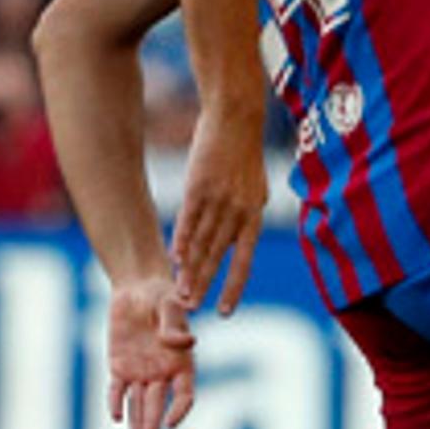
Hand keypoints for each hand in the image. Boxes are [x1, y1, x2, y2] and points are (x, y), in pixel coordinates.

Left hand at [107, 274, 198, 428]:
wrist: (138, 287)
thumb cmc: (162, 293)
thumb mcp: (171, 306)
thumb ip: (174, 325)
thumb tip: (184, 342)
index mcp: (182, 361)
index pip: (185, 393)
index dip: (180, 409)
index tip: (171, 422)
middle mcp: (163, 372)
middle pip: (158, 405)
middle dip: (152, 425)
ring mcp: (141, 371)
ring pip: (139, 403)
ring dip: (138, 423)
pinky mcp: (120, 366)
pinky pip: (117, 389)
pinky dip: (116, 401)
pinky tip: (116, 416)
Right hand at [170, 96, 267, 314]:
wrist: (236, 118)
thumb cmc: (244, 153)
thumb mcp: (255, 186)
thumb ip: (246, 213)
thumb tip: (239, 238)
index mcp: (254, 214)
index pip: (244, 260)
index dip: (233, 286)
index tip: (224, 310)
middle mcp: (238, 211)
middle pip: (217, 256)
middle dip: (204, 285)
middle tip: (191, 309)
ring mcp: (218, 199)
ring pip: (202, 242)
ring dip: (189, 269)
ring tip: (179, 291)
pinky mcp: (198, 186)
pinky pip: (188, 220)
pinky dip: (181, 240)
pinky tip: (174, 258)